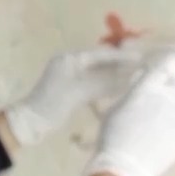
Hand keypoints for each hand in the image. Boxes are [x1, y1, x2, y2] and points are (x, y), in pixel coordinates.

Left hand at [4, 45, 143, 145]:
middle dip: (120, 65)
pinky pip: (92, 84)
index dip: (120, 56)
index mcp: (69, 59)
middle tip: (142, 67)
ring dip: (114, 76)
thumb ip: (105, 83)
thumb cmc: (54, 103)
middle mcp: (70, 64)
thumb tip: (130, 77)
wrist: (32, 122)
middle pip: (100, 62)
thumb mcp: (81, 91)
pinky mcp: (71, 90)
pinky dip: (105, 86)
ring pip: (97, 73)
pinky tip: (120, 90)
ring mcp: (70, 77)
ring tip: (136, 77)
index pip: (100, 53)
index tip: (140, 57)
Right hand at [84, 54, 174, 175]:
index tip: (158, 71)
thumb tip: (140, 88)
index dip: (161, 69)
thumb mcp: (114, 110)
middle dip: (168, 89)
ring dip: (170, 111)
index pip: (161, 69)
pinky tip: (163, 137)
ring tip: (157, 126)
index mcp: (145, 90)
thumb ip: (132, 96)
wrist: (125, 166)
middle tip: (157, 102)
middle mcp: (166, 98)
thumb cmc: (112, 136)